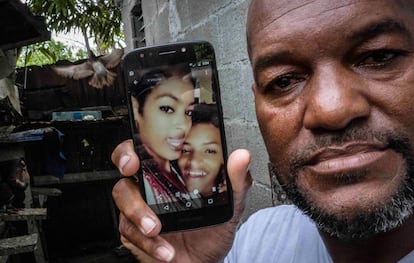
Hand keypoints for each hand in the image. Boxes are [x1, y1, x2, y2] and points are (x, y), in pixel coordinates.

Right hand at [111, 139, 251, 261]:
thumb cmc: (213, 230)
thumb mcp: (229, 205)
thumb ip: (235, 181)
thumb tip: (241, 156)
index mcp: (172, 173)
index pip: (150, 147)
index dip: (138, 142)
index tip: (140, 148)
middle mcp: (152, 186)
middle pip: (127, 163)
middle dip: (125, 162)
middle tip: (133, 170)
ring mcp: (141, 207)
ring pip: (123, 195)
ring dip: (137, 210)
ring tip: (155, 227)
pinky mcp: (134, 231)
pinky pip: (129, 230)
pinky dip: (147, 241)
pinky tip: (164, 248)